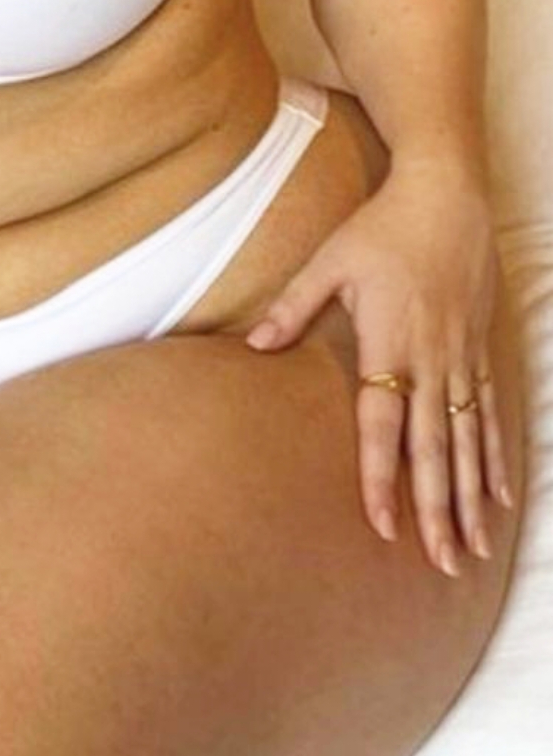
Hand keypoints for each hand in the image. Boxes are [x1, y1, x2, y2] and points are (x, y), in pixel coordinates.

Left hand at [242, 164, 513, 576]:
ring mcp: (460, 358)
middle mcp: (430, 360)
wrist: (445, 193)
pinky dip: (494, 459)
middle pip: (434, 449)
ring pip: (467, 442)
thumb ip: (292, 307)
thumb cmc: (381, 227)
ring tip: (472, 549)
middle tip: (442, 562)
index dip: (381, 477)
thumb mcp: (329, 261)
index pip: (383, 424)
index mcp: (390, 343)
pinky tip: (500, 499)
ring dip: (470, 499)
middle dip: (438, 510)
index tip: (383, 526)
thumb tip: (254, 346)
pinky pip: (489, 414)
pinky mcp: (479, 349)